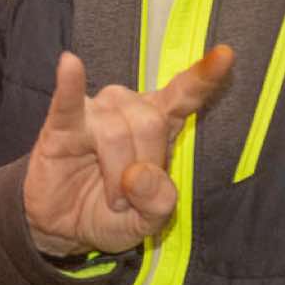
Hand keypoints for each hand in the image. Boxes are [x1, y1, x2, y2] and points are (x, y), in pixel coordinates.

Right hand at [24, 47, 233, 257]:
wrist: (65, 229)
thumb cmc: (111, 214)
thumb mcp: (148, 221)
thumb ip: (158, 203)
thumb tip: (140, 177)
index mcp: (157, 125)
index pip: (184, 94)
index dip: (204, 76)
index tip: (225, 55)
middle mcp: (126, 110)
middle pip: (149, 121)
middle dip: (144, 166)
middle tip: (130, 199)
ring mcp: (91, 115)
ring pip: (115, 130)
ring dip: (116, 174)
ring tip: (112, 199)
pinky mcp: (59, 128)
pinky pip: (68, 103)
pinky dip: (70, 85)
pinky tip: (70, 64)